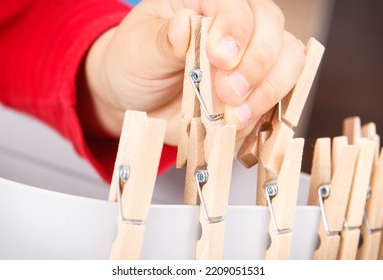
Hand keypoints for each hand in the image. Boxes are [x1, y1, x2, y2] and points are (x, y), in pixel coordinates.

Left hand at [85, 0, 304, 144]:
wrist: (138, 101)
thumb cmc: (135, 64)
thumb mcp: (138, 49)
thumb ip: (163, 39)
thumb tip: (186, 25)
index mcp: (206, 2)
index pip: (237, 4)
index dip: (236, 29)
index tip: (219, 59)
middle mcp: (237, 25)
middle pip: (273, 29)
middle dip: (257, 65)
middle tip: (229, 93)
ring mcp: (251, 59)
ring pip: (288, 62)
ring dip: (268, 91)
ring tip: (235, 116)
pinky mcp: (254, 92)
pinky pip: (277, 99)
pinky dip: (262, 114)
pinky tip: (237, 124)